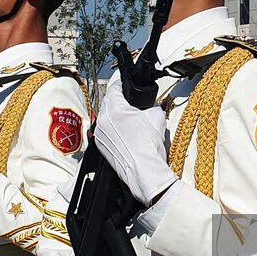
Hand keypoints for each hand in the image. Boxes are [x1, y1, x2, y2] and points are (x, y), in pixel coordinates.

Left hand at [93, 82, 175, 204]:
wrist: (144, 171)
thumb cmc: (148, 147)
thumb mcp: (157, 116)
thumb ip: (152, 105)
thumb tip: (150, 105)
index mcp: (114, 109)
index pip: (114, 88)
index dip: (122, 84)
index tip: (126, 85)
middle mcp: (103, 120)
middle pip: (108, 101)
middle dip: (119, 100)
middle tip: (130, 103)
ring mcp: (99, 133)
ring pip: (105, 116)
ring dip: (114, 115)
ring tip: (129, 121)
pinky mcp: (100, 145)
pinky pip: (104, 130)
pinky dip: (112, 128)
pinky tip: (125, 133)